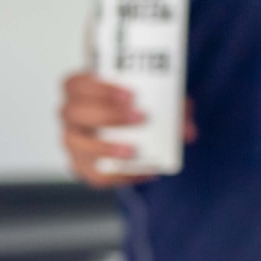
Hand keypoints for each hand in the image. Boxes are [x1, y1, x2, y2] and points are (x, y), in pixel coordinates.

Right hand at [59, 71, 195, 187]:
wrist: (129, 129)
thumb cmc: (136, 105)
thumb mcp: (157, 99)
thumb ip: (174, 109)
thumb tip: (189, 132)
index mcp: (80, 91)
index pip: (75, 84)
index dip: (97, 87)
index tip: (129, 94)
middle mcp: (71, 116)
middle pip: (73, 112)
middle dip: (106, 115)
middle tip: (139, 118)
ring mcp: (73, 142)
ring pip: (76, 145)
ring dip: (104, 148)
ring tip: (133, 151)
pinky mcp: (82, 166)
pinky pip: (94, 175)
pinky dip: (119, 176)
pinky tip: (145, 172)